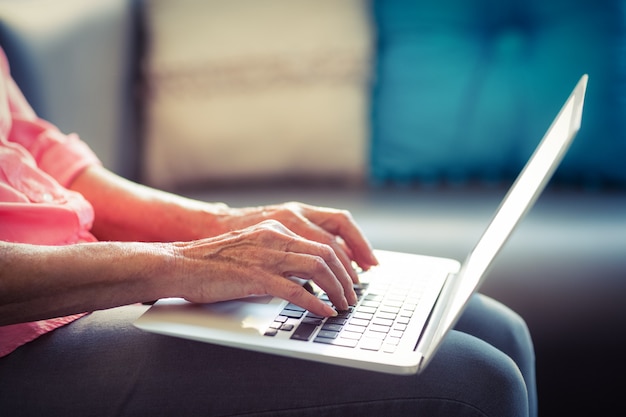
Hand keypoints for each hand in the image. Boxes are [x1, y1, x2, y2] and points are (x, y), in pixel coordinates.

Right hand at [172, 220, 359, 316]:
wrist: (179, 263)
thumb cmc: (211, 262)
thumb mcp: (252, 249)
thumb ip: (277, 256)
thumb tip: (303, 276)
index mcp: (276, 229)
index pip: (323, 239)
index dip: (345, 260)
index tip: (353, 276)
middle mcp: (275, 237)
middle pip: (327, 252)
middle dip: (346, 276)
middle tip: (353, 295)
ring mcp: (266, 255)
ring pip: (317, 268)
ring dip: (336, 289)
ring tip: (343, 305)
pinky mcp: (255, 276)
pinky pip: (295, 290)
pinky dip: (315, 302)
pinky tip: (324, 312)